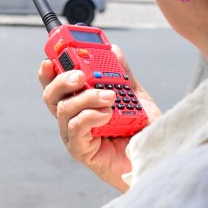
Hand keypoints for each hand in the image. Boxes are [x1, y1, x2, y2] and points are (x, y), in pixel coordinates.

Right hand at [38, 44, 160, 191]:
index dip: (50, 71)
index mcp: (82, 103)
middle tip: (81, 76)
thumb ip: (122, 75)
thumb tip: (113, 50)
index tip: (51, 58)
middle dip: (61, 81)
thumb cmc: (144, 132)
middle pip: (51, 96)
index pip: (57, 84)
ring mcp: (75, 136)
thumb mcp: (136, 97)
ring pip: (63, 110)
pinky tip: (107, 115)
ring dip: (86, 98)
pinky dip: (89, 117)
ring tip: (110, 97)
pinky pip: (74, 129)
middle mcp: (73, 119)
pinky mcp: (81, 151)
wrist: (157, 158)